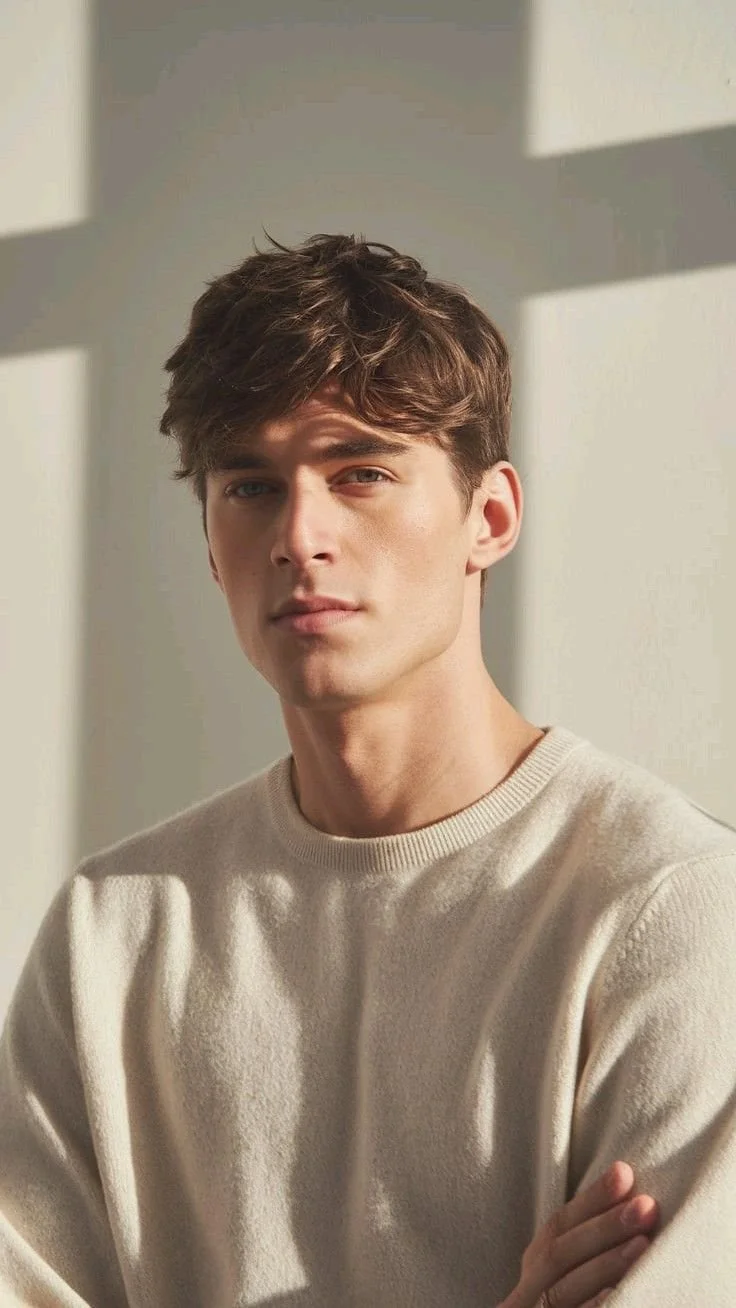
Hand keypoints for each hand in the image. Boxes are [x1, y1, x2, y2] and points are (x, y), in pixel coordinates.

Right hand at [497, 1160, 658, 1307]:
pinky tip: (620, 1296)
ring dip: (606, 1266)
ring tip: (644, 1244)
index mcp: (532, 1274)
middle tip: (646, 1205)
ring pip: (565, 1292)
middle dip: (604, 1227)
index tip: (625, 1173)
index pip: (556, 1228)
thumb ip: (579, 1251)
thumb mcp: (558, 1283)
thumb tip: (625, 1187)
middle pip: (560, 1255)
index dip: (589, 1199)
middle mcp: (526, 1296)